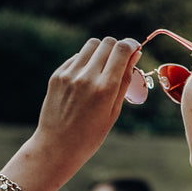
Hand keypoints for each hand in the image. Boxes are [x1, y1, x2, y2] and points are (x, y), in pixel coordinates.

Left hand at [31, 36, 140, 169]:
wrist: (56, 147)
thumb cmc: (90, 135)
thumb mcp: (113, 111)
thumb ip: (125, 81)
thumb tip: (135, 55)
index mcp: (105, 89)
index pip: (121, 49)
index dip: (131, 44)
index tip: (135, 48)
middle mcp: (87, 77)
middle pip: (107, 43)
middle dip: (117, 48)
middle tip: (120, 61)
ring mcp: (69, 75)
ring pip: (91, 45)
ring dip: (101, 51)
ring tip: (103, 69)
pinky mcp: (57, 75)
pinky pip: (77, 57)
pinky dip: (86, 61)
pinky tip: (87, 79)